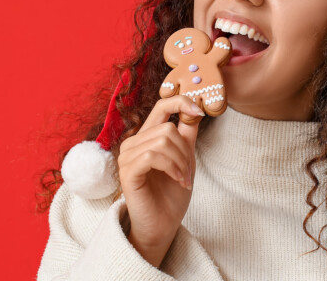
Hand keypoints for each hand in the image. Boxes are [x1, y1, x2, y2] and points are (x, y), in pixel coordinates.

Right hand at [118, 95, 204, 266]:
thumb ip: (187, 133)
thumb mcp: (186, 157)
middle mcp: (133, 143)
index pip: (161, 106)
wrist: (164, 224)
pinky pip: (152, 156)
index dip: (181, 102)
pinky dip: (172, 168)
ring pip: (161, 142)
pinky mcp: (126, 172)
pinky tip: (178, 180)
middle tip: (189, 171)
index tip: (199, 110)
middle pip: (167, 129)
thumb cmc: (172, 192)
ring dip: (181, 162)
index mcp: (147, 136)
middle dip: (186, 151)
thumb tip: (196, 108)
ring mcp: (126, 157)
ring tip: (184, 178)